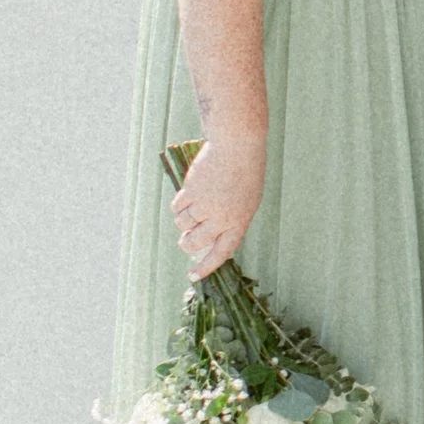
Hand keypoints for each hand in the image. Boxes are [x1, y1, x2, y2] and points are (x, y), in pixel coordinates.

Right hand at [169, 131, 264, 279]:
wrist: (238, 146)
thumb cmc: (245, 174)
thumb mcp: (246, 202)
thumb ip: (231, 222)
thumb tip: (209, 242)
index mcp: (239, 222)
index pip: (221, 254)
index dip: (205, 267)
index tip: (193, 276)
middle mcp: (221, 218)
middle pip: (195, 243)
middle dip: (187, 244)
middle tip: (186, 240)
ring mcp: (205, 206)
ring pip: (183, 225)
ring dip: (184, 220)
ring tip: (194, 206)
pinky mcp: (192, 192)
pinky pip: (177, 209)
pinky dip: (179, 205)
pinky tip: (189, 194)